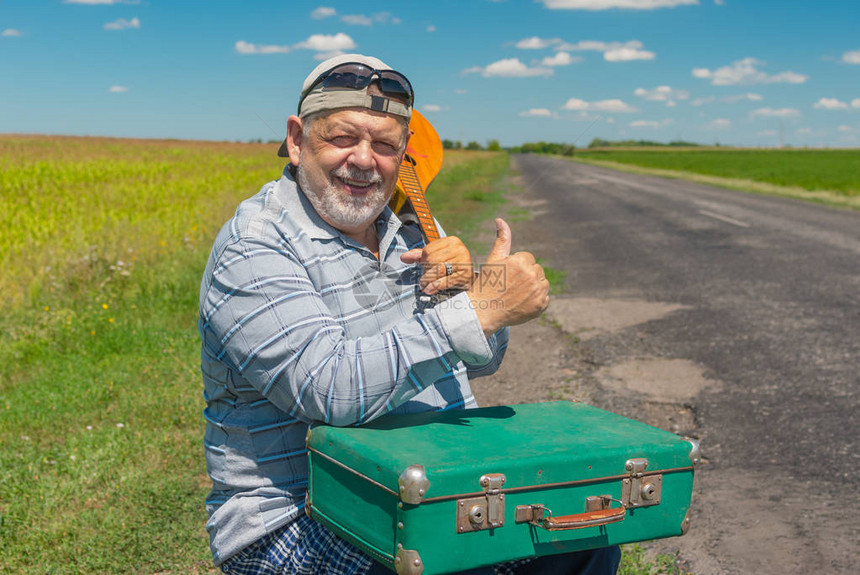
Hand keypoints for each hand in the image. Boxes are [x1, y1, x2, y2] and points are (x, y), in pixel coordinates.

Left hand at [400, 236, 473, 294]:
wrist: (469, 278)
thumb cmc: (451, 266)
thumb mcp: (437, 257)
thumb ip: (420, 256)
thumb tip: (404, 257)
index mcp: (452, 241)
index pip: (428, 250)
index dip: (422, 261)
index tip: (424, 267)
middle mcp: (459, 249)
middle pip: (432, 259)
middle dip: (426, 271)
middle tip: (425, 278)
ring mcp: (464, 262)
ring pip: (438, 270)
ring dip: (428, 280)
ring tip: (424, 285)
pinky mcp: (465, 275)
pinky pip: (446, 280)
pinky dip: (435, 286)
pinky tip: (430, 289)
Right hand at [467, 218, 549, 335]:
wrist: (484, 312)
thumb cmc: (487, 283)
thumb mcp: (493, 259)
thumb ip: (502, 239)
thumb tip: (500, 219)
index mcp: (521, 261)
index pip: (528, 259)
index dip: (516, 267)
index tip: (506, 276)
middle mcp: (532, 275)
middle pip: (536, 270)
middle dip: (526, 276)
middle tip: (510, 286)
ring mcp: (538, 291)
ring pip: (542, 283)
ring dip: (533, 287)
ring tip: (516, 294)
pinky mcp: (541, 305)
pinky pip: (544, 298)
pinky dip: (536, 300)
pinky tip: (522, 303)